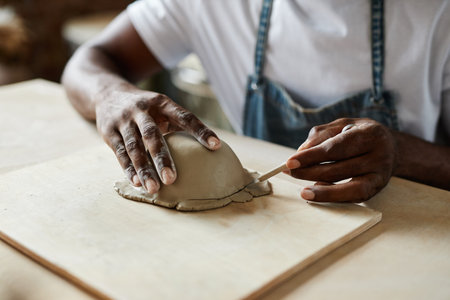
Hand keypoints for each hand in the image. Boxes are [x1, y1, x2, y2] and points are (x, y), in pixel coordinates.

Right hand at [95, 85, 220, 192]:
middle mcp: (141, 110)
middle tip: (172, 179)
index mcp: (161, 103)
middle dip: (162, 158)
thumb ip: (180, 124)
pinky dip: (128, 169)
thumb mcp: (162, 108)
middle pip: (152, 135)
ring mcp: (123, 120)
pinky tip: (137, 183)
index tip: (216, 146)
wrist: (107, 93)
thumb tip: (211, 147)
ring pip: (134, 148)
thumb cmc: (147, 109)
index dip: (200, 130)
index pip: (184, 116)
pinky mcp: (109, 132)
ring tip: (154, 189)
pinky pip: (120, 153)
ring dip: (144, 169)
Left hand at [285, 118, 396, 201]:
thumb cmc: (360, 134)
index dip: (311, 156)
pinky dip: (334, 196)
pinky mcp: (378, 189)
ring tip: (302, 191)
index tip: (290, 162)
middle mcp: (380, 155)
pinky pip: (353, 197)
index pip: (336, 147)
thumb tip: (301, 152)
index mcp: (371, 133)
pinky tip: (318, 192)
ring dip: (322, 191)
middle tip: (289, 172)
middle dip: (310, 172)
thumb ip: (321, 135)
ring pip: (348, 187)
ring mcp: (381, 175)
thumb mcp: (342, 125)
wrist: (392, 148)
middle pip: (340, 169)